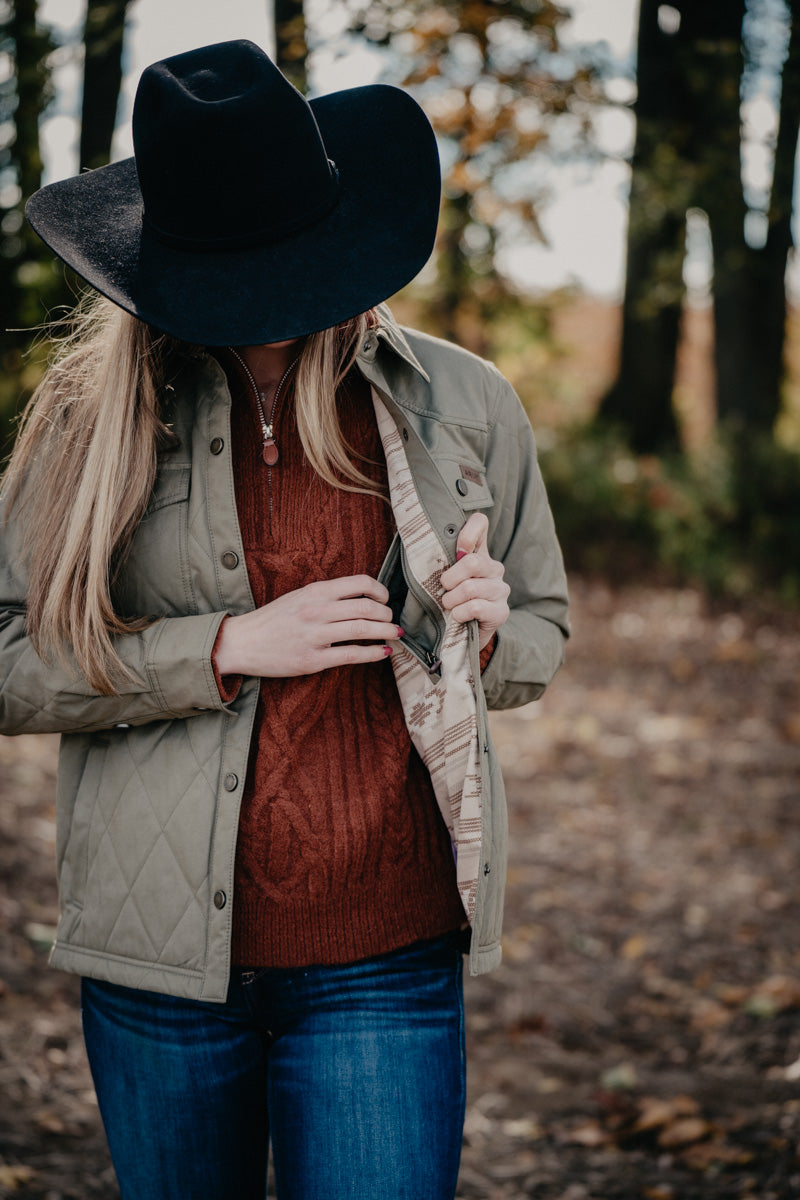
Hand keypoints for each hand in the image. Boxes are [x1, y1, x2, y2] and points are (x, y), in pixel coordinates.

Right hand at [213, 575, 401, 676]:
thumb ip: (327, 595)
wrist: (242, 643)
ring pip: (362, 630)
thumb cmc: (273, 619)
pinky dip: (373, 653)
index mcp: (315, 591)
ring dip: (385, 633)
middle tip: (392, 621)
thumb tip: (362, 598)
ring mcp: (314, 636)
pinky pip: (351, 655)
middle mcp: (316, 610)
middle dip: (386, 616)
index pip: (360, 583)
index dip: (380, 591)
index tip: (385, 600)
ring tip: (395, 634)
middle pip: (367, 608)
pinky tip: (383, 652)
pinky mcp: (312, 660)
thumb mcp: (299, 596)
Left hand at [439, 513, 509, 649]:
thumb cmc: (449, 601)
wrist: (461, 635)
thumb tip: (425, 546)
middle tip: (444, 589)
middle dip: (450, 579)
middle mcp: (494, 568)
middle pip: (472, 562)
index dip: (467, 532)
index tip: (456, 550)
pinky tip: (458, 617)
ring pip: (470, 588)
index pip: (480, 523)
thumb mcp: (443, 578)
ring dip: (451, 600)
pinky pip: (475, 607)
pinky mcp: (501, 611)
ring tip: (449, 606)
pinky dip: (459, 613)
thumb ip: (441, 561)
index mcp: (479, 553)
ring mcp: (500, 589)